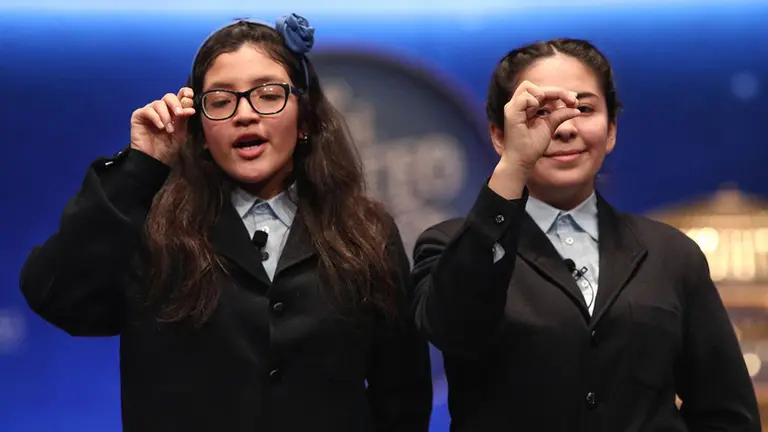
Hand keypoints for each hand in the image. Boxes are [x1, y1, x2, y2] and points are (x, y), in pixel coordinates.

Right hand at [130, 87, 195, 164]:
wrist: (155, 159)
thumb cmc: (167, 148)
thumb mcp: (180, 133)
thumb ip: (183, 119)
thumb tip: (190, 107)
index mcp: (173, 112)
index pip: (179, 97)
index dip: (184, 93)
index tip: (189, 95)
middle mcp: (161, 109)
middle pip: (168, 97)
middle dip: (175, 104)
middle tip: (179, 114)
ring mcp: (150, 112)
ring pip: (159, 103)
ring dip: (166, 116)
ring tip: (168, 129)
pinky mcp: (139, 116)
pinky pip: (148, 110)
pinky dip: (156, 117)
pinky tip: (160, 127)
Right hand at [488, 81, 580, 198]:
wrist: (522, 161)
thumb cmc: (532, 146)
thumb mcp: (550, 126)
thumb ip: (560, 115)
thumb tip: (576, 108)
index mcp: (525, 107)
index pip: (542, 90)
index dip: (559, 92)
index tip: (574, 100)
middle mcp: (517, 105)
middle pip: (536, 85)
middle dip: (556, 91)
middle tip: (571, 101)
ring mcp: (512, 108)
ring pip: (528, 86)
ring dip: (543, 94)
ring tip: (550, 109)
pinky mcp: (511, 113)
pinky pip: (525, 98)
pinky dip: (534, 102)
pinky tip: (537, 113)